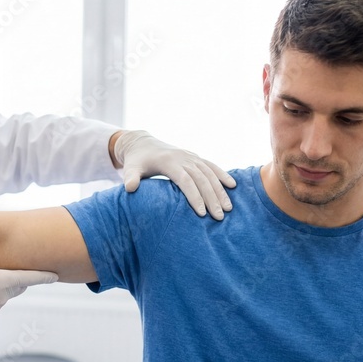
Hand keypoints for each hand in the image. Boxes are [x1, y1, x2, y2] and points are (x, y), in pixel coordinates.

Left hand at [112, 130, 235, 218]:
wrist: (142, 144)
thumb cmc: (136, 161)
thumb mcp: (130, 168)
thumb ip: (130, 178)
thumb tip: (130, 188)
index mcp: (169, 162)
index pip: (185, 181)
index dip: (194, 197)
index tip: (202, 213)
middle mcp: (183, 158)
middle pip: (201, 179)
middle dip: (211, 198)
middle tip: (219, 217)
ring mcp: (191, 156)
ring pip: (210, 173)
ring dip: (220, 190)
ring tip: (228, 208)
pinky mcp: (195, 157)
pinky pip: (211, 166)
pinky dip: (222, 175)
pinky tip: (233, 185)